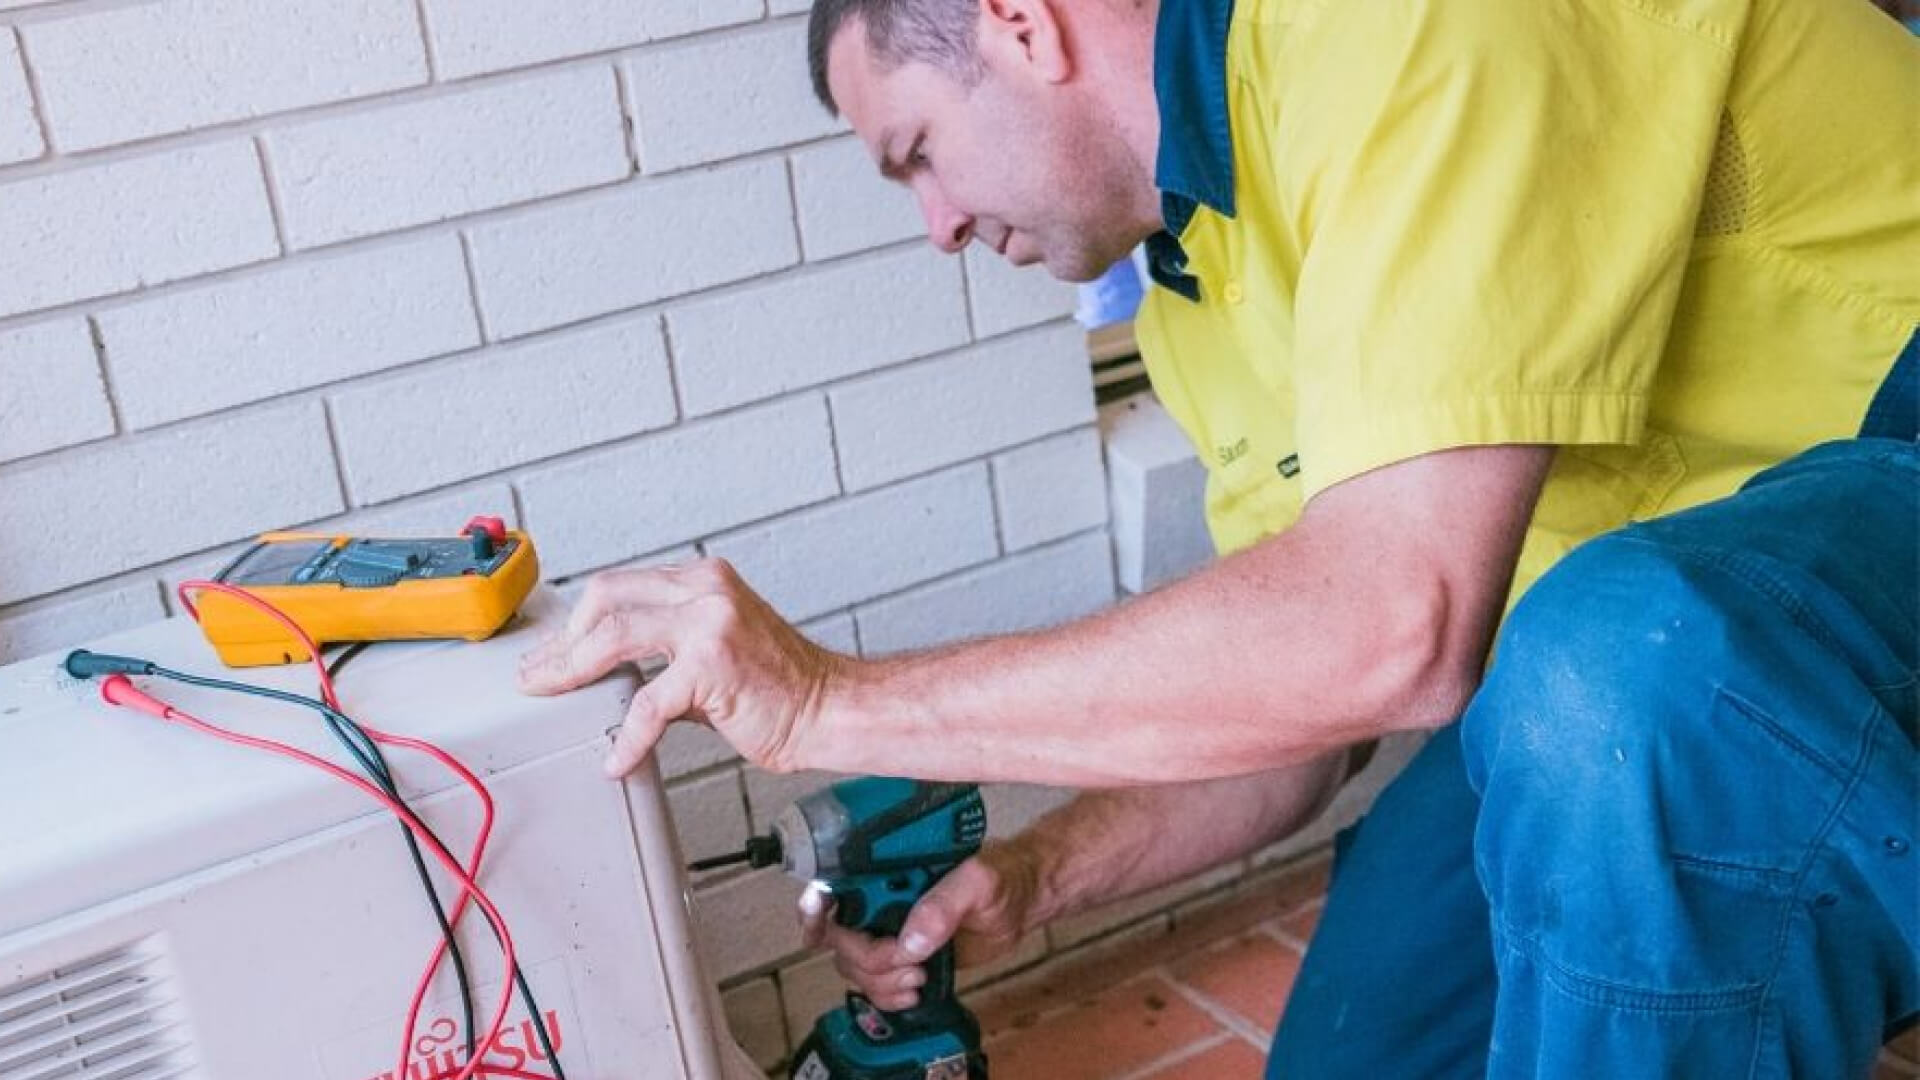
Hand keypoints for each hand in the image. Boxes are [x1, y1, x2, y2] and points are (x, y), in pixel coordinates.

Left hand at [518, 559, 844, 777]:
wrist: (828, 709)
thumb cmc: (779, 687)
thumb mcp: (716, 648)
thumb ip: (665, 649)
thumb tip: (609, 670)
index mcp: (703, 579)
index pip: (620, 587)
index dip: (578, 620)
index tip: (553, 650)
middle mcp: (706, 590)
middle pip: (605, 598)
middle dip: (564, 641)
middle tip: (539, 674)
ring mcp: (710, 624)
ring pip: (613, 637)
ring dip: (572, 671)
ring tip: (551, 696)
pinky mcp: (713, 666)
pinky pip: (649, 703)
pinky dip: (628, 735)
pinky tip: (617, 757)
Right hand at [799, 846, 1040, 1010]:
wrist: (1023, 903)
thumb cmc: (1002, 876)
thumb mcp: (979, 882)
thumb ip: (945, 904)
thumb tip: (909, 941)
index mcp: (888, 871)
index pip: (834, 886)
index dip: (814, 908)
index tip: (816, 923)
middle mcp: (880, 900)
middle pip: (841, 939)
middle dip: (869, 959)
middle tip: (912, 964)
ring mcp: (889, 930)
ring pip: (855, 967)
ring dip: (881, 982)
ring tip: (920, 979)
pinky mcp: (903, 958)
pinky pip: (876, 984)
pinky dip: (888, 996)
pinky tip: (915, 994)